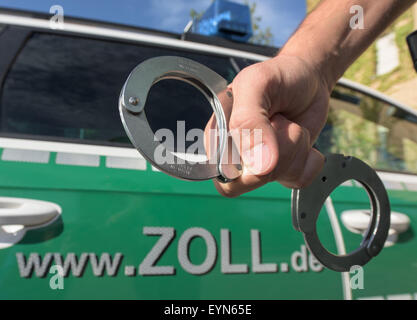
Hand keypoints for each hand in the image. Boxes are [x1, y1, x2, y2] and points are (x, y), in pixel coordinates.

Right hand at [214, 54, 331, 196]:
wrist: (311, 78)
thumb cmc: (279, 77)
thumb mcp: (257, 84)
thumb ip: (248, 121)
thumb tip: (259, 166)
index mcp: (218, 135)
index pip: (223, 172)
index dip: (250, 156)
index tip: (267, 125)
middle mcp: (236, 154)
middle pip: (252, 180)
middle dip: (277, 150)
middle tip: (281, 122)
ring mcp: (260, 164)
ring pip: (278, 178)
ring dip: (295, 148)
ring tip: (289, 125)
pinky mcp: (283, 169)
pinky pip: (298, 180)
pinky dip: (309, 159)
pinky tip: (303, 140)